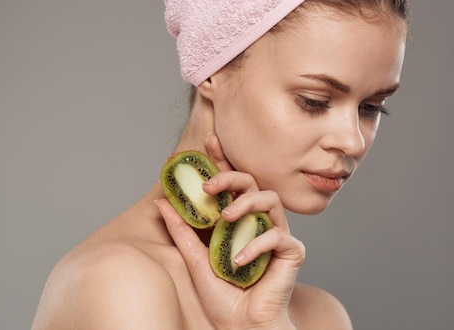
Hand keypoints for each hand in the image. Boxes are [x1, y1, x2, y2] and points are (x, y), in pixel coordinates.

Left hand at [155, 132, 304, 329]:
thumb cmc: (224, 295)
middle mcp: (259, 221)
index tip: (208, 141)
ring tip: (226, 219)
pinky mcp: (291, 252)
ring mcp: (277, 234)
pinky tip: (237, 261)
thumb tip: (162, 202)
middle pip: (252, 182)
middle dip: (230, 177)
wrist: (241, 327)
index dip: (222, 160)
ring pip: (270, 200)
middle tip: (207, 186)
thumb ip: (183, 230)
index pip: (232, 183)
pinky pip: (278, 236)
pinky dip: (256, 246)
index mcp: (239, 219)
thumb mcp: (195, 259)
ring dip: (246, 204)